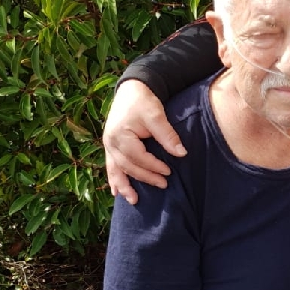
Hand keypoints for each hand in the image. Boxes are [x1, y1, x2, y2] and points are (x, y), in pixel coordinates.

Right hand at [103, 80, 186, 202]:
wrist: (131, 89)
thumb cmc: (144, 101)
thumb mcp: (156, 115)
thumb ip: (167, 135)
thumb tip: (182, 154)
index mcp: (121, 135)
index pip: (138, 157)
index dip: (154, 166)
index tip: (169, 172)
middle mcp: (111, 142)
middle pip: (128, 166)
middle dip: (145, 177)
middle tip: (163, 185)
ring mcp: (108, 145)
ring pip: (116, 170)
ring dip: (124, 186)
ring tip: (133, 200)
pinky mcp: (110, 146)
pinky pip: (110, 166)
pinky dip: (114, 179)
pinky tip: (116, 192)